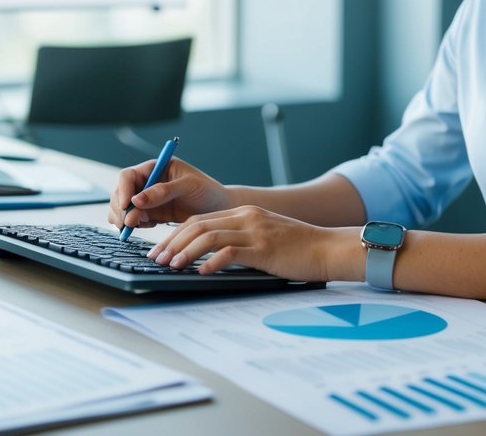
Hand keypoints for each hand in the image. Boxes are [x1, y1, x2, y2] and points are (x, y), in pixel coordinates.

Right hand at [108, 158, 234, 230]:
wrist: (219, 209)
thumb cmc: (208, 191)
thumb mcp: (188, 186)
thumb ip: (164, 191)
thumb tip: (137, 200)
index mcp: (156, 167)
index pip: (129, 175)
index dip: (124, 190)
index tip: (127, 206)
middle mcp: (148, 182)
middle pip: (121, 192)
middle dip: (121, 208)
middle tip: (128, 223)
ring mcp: (148, 199)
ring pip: (124, 207)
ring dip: (124, 218)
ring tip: (136, 226)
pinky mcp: (152, 214)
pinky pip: (134, 220)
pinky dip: (134, 225)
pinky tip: (147, 227)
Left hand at [145, 205, 362, 283]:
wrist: (328, 248)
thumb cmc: (298, 248)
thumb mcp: (265, 236)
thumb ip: (241, 240)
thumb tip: (210, 257)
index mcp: (244, 213)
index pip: (200, 219)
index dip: (176, 234)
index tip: (161, 249)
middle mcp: (247, 217)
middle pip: (198, 224)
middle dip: (173, 242)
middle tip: (157, 258)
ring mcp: (256, 231)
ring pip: (209, 236)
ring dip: (185, 252)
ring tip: (171, 265)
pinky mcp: (265, 249)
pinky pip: (231, 252)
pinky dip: (211, 261)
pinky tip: (200, 271)